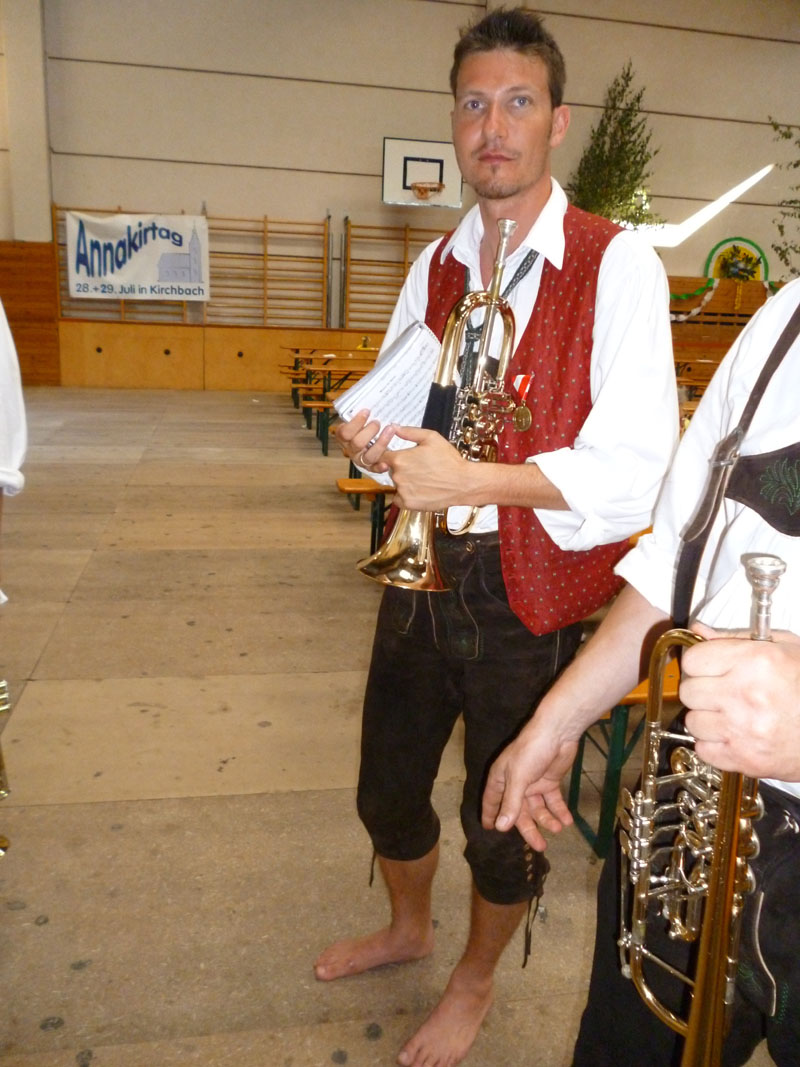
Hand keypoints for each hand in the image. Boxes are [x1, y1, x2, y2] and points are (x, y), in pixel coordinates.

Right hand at [334, 410, 394, 473]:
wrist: (371, 438)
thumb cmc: (364, 424)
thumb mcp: (359, 417)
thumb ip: (359, 411)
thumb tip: (364, 396)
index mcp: (343, 436)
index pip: (345, 432)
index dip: (356, 422)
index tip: (367, 411)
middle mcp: (351, 449)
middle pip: (357, 443)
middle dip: (369, 431)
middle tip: (378, 422)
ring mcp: (360, 459)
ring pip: (368, 456)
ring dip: (380, 444)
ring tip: (390, 431)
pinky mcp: (371, 467)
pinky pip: (375, 469)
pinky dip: (380, 467)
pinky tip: (386, 464)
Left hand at [383, 426, 469, 509]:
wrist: (463, 483)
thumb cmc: (449, 460)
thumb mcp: (432, 438)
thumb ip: (409, 432)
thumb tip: (393, 427)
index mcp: (400, 458)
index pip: (382, 456)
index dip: (389, 456)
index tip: (397, 457)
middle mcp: (397, 475)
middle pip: (390, 470)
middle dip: (401, 468)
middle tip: (419, 468)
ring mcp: (402, 491)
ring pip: (396, 484)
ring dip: (404, 482)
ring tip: (423, 479)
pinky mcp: (407, 503)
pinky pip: (399, 499)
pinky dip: (406, 495)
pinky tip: (420, 490)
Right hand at [481, 728, 579, 851]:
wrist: (558, 732)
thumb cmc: (531, 751)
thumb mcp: (518, 777)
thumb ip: (511, 803)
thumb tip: (500, 827)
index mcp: (501, 778)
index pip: (492, 801)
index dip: (491, 815)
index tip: (489, 830)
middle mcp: (515, 783)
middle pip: (519, 811)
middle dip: (529, 828)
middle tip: (540, 846)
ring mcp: (534, 783)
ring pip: (538, 808)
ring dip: (547, 820)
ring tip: (558, 829)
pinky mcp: (550, 782)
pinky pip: (553, 801)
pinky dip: (560, 811)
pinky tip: (567, 821)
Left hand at [682, 623, 799, 779]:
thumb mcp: (783, 648)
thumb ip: (735, 638)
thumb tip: (698, 631)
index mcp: (755, 662)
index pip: (693, 660)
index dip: (699, 663)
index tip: (709, 667)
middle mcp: (745, 695)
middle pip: (689, 691)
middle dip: (701, 689)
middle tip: (721, 691)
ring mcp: (743, 730)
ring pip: (693, 722)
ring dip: (707, 718)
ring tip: (731, 714)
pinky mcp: (745, 759)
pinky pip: (703, 749)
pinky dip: (714, 744)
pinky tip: (733, 734)